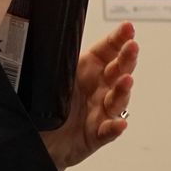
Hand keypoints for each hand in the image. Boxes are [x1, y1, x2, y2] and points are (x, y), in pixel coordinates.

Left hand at [43, 22, 137, 170]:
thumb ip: (58, 61)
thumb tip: (53, 38)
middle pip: (118, 71)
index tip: (127, 29)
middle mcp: (97, 90)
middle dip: (127, 59)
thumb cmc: (48, 109)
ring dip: (123, 91)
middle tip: (131, 48)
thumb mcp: (51, 78)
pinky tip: (118, 123)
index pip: (106, 51)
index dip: (118, 39)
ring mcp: (99, 112)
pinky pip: (108, 132)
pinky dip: (114, 128)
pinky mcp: (96, 135)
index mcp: (86, 71)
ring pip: (116, 100)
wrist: (40, 140)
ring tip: (125, 81)